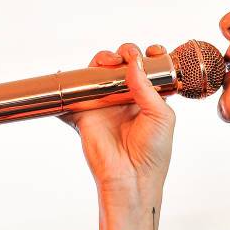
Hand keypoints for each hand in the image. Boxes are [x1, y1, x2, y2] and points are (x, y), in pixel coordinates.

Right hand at [59, 43, 175, 204]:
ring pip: (98, 73)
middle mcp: (126, 98)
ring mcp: (104, 104)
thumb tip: (134, 63)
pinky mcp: (84, 114)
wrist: (133, 178)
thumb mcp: (162, 116)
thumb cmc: (154, 152)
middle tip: (128, 57)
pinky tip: (76, 76)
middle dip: (125, 53)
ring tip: (109, 62)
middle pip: (121, 65)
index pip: (147, 69)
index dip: (148, 56)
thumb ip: (147, 88)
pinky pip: (72, 95)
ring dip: (102, 60)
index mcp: (148, 97)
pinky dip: (68, 84)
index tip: (152, 52)